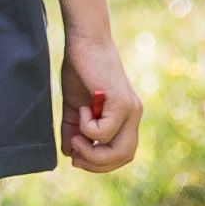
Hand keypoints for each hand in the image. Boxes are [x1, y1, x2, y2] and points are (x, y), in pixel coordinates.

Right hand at [59, 27, 142, 174]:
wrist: (85, 42)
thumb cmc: (81, 70)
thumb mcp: (75, 107)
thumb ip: (74, 130)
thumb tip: (70, 154)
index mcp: (126, 117)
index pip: (122, 154)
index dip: (100, 163)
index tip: (76, 156)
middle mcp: (134, 115)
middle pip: (124, 157)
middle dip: (96, 163)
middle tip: (75, 154)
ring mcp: (131, 109)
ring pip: (119, 150)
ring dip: (92, 152)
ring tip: (76, 137)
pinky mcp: (122, 102)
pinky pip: (106, 132)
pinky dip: (88, 129)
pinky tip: (83, 109)